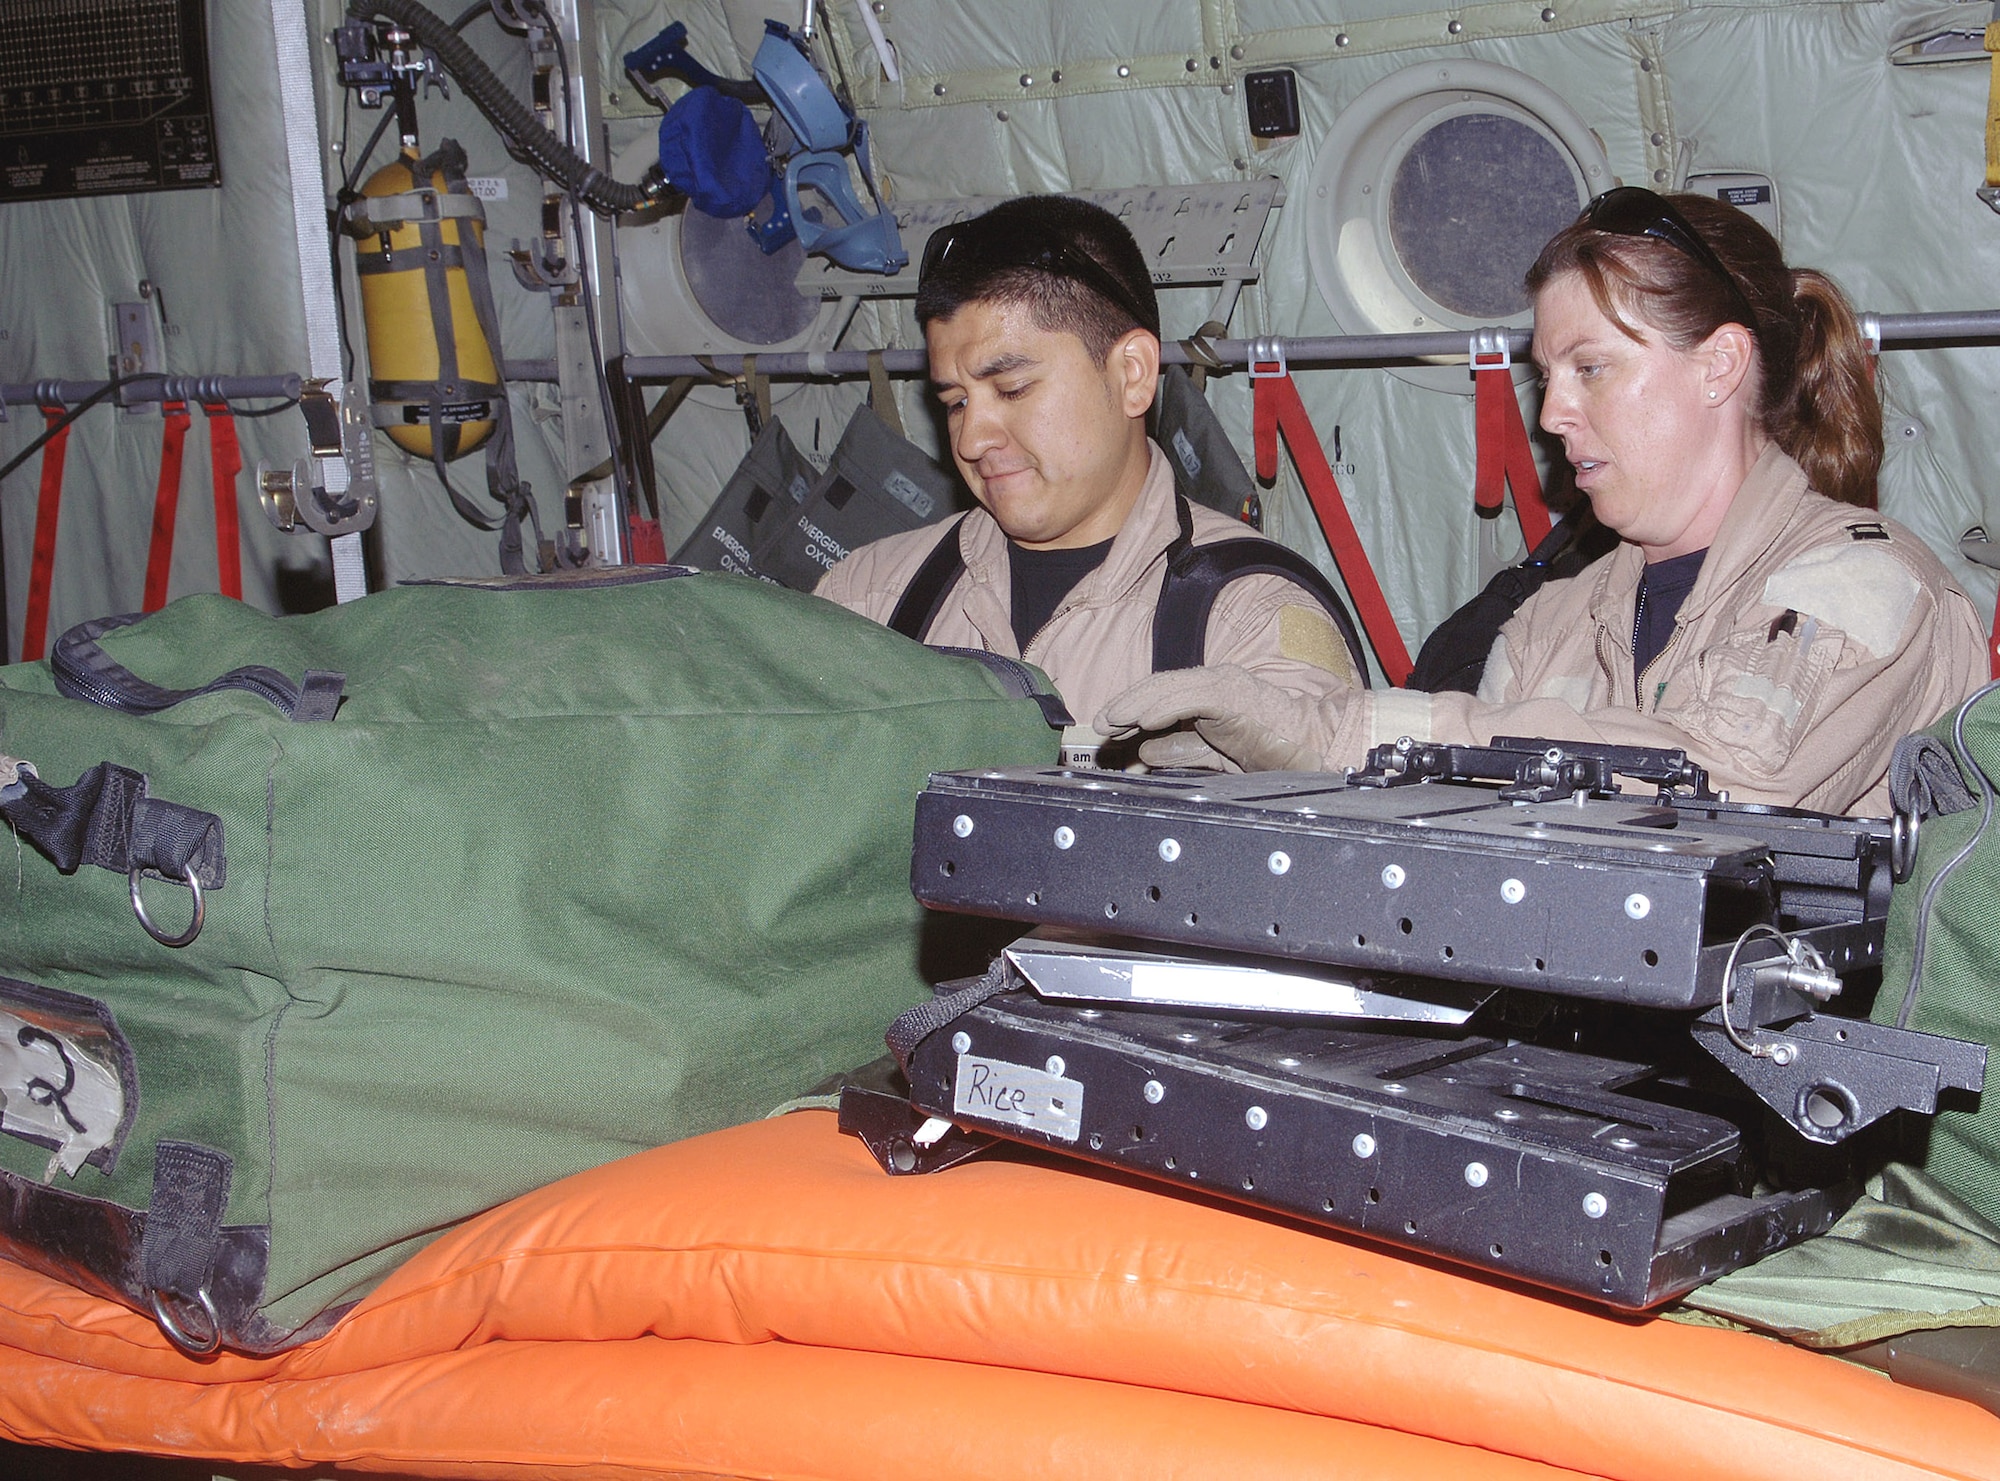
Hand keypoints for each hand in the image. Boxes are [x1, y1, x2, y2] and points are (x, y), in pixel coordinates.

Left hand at [1097, 665, 1335, 772]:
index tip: (1107, 728)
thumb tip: (1146, 753)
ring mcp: (1222, 685)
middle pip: (1157, 689)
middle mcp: (1213, 684)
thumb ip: (1184, 751)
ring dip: (1135, 704)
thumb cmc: (1274, 751)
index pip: (1160, 698)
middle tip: (1100, 724)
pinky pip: (1190, 697)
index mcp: (1209, 697)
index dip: (1131, 710)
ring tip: (1111, 719)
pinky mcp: (1232, 693)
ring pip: (1168, 688)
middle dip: (1126, 706)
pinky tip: (1143, 719)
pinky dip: (1164, 706)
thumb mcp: (1217, 757)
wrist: (1315, 747)